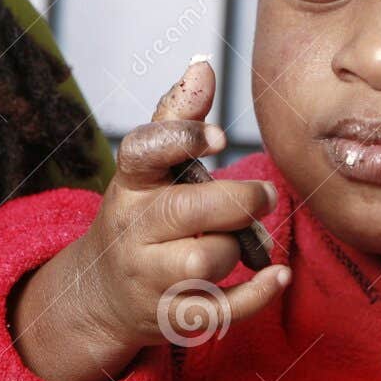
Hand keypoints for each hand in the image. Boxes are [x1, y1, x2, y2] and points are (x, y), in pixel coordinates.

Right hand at [10, 59, 290, 380]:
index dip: (180, 139)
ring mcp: (148, 276)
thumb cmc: (143, 217)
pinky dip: (256, 294)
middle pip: (187, 210)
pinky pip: (219, 310)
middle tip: (264, 195)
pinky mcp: (170, 316)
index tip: (218, 136)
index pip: (144, 152)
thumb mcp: (147, 168)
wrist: (102, 293)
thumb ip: (176, 116)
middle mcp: (133, 228)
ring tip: (245, 239)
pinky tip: (278, 275)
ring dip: (237, 248)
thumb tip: (202, 65)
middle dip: (237, 200)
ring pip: (204, 259)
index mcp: (130, 182)